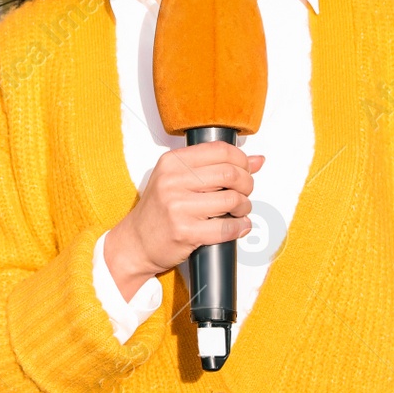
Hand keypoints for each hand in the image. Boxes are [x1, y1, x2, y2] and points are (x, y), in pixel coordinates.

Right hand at [104, 143, 264, 300]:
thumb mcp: (178, 179)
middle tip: (245, 192)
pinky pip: (226, 228)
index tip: (245, 170)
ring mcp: (177, 207)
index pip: (219, 150)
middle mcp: (172, 181)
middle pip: (230, 174)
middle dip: (247, 184)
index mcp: (172, 162)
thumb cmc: (159, 210)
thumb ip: (214, 167)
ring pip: (232, 200)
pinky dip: (240, 227)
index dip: (241, 160)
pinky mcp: (184, 232)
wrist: (135, 242)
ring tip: (240, 211)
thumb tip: (257, 160)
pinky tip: (238, 226)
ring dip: (244, 207)